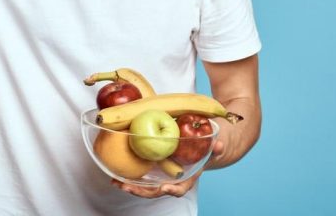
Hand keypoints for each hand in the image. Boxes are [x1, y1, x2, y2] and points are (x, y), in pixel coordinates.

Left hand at [110, 140, 224, 198]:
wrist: (202, 146)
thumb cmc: (208, 148)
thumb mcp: (214, 146)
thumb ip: (217, 147)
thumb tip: (220, 144)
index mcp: (188, 178)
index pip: (180, 188)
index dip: (172, 190)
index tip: (165, 188)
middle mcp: (173, 180)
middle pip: (157, 190)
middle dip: (141, 191)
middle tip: (127, 187)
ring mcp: (162, 176)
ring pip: (146, 186)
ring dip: (131, 186)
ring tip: (116, 182)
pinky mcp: (155, 169)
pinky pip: (142, 175)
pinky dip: (129, 176)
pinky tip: (116, 173)